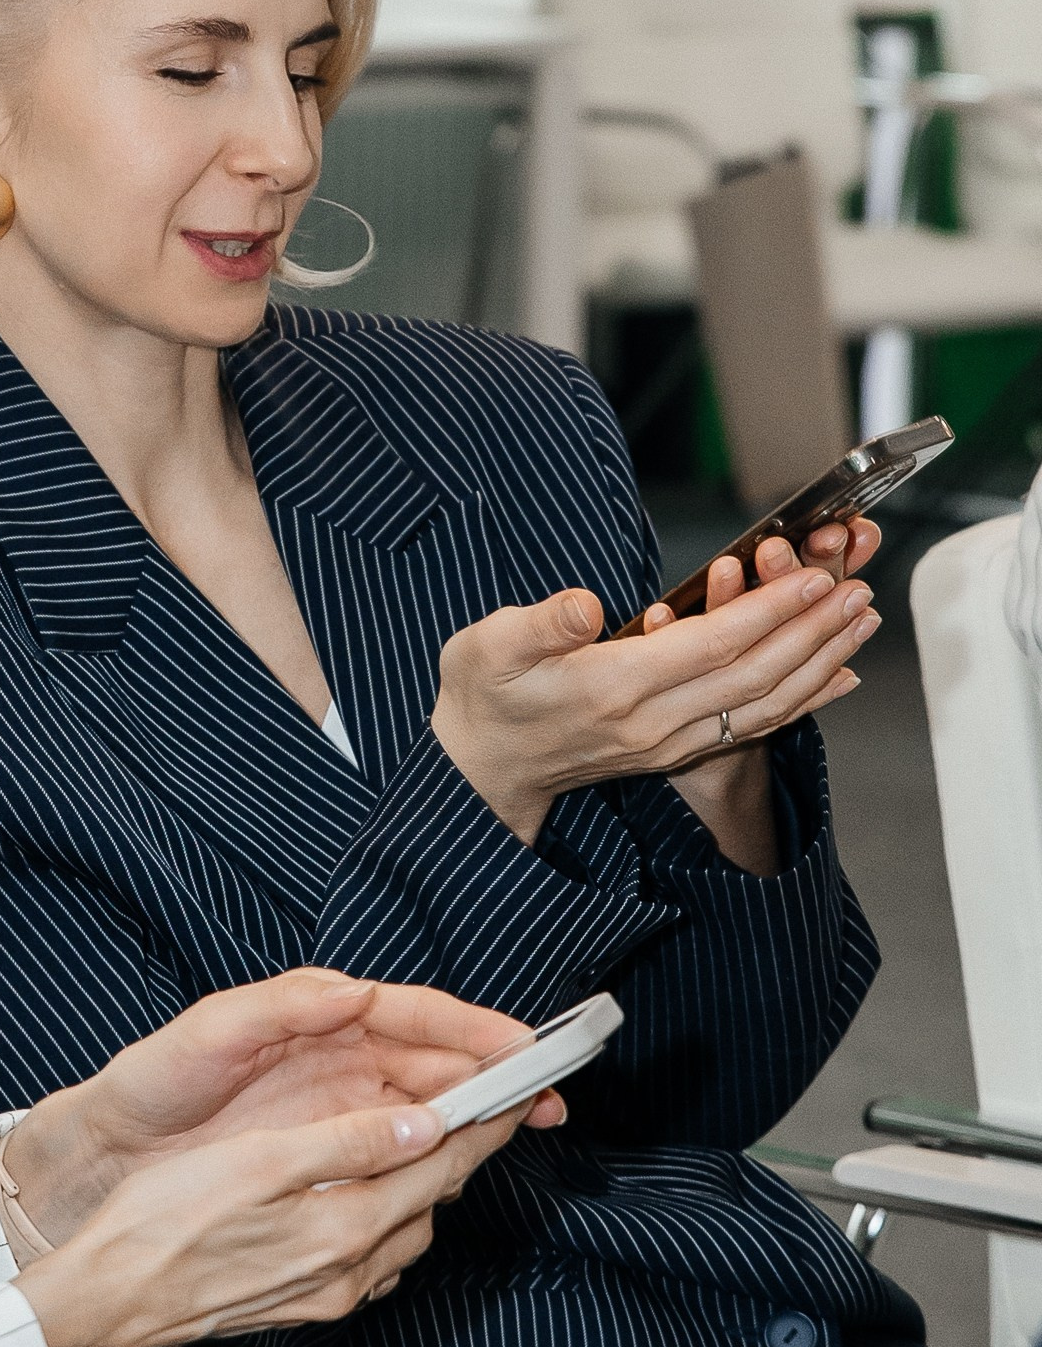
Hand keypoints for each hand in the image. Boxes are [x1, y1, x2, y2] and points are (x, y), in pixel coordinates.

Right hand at [2, 971, 552, 1249]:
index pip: (443, 1161)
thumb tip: (421, 1124)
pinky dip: (391, 1211)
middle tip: (491, 1098)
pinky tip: (375, 1193)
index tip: (516, 1082)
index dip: (485, 1116)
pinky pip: (375, 1251)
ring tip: (439, 1133)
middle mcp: (351, 1266)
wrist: (111, 1300)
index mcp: (347, 1225)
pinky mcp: (305, 1298)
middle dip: (468, 1143)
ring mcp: (330, 1289)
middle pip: (435, 1194)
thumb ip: (349, 1142)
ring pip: (408, 1224)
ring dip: (429, 1177)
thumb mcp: (260, 1161)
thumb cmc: (164, 1225)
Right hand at [430, 545, 877, 848]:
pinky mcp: (676, 750)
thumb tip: (582, 606)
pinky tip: (836, 676)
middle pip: (754, 676)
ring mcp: (669, 743)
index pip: (712, 647)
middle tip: (859, 591)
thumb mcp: (488, 647)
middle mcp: (653, 723)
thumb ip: (538, 626)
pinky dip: (804, 701)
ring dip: (819, 662)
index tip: (812, 579)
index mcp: (613, 689)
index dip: (768, 612)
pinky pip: (754, 726)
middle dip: (812, 631)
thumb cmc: (485, 695)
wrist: (484, 767)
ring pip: (764, 704)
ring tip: (861, 621)